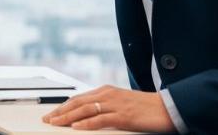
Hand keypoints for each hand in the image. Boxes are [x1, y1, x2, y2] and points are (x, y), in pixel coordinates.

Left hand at [42, 86, 175, 131]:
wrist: (169, 107)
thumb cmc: (147, 108)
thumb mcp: (122, 104)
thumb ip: (106, 107)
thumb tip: (90, 115)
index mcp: (107, 91)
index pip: (79, 98)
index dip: (64, 106)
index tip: (52, 113)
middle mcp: (108, 95)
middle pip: (78, 103)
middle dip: (60, 111)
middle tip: (47, 119)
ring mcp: (115, 104)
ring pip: (85, 110)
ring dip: (68, 117)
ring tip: (55, 123)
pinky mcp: (123, 116)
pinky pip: (101, 119)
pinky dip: (87, 123)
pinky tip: (77, 127)